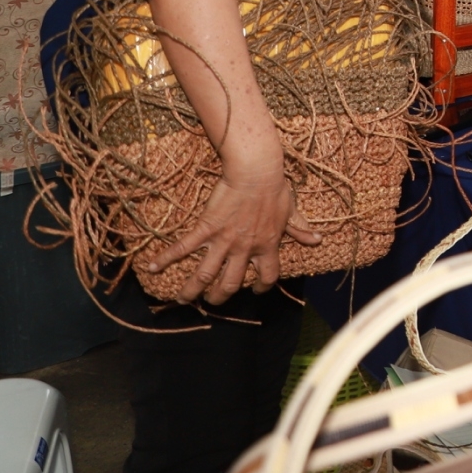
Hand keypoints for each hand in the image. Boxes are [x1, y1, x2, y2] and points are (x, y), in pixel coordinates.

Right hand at [142, 150, 319, 302]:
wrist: (256, 171)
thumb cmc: (275, 188)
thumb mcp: (291, 210)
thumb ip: (300, 228)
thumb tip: (318, 239)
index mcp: (267, 245)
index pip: (268, 276)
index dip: (262, 286)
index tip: (256, 290)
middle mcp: (245, 248)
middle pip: (230, 283)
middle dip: (220, 297)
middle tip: (212, 301)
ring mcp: (224, 240)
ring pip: (205, 274)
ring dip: (192, 290)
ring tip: (183, 300)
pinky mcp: (206, 228)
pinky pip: (184, 248)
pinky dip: (167, 258)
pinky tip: (153, 267)